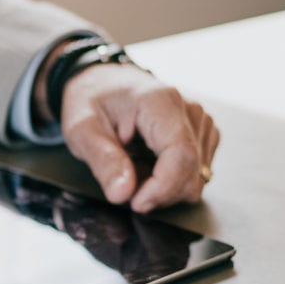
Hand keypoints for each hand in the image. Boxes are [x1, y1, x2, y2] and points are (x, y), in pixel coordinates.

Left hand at [59, 64, 218, 211]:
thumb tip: (122, 194)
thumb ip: (103, 161)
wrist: (102, 81)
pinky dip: (171, 178)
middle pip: (192, 173)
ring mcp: (200, 121)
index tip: (135, 202)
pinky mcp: (203, 132)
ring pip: (196, 177)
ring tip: (133, 166)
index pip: (182, 156)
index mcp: (161, 102)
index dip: (162, 189)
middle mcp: (190, 109)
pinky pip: (196, 171)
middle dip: (159, 192)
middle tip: (124, 183)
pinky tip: (148, 164)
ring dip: (163, 186)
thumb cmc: (91, 101)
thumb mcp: (82, 129)